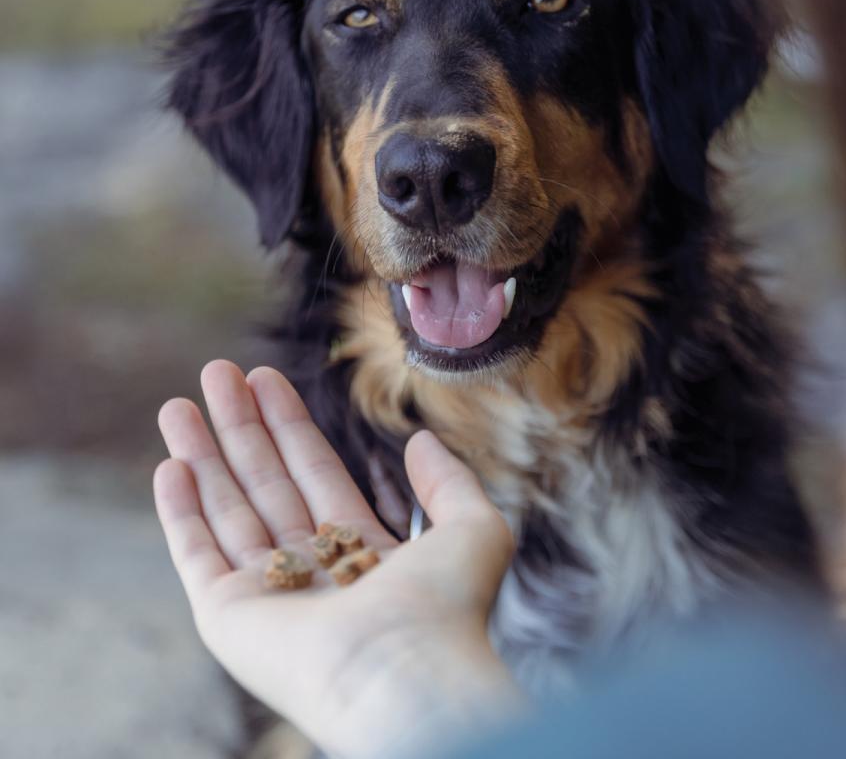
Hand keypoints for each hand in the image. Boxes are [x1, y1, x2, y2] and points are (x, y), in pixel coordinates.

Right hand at [154, 360, 520, 758]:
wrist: (405, 675)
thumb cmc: (445, 608)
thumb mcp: (472, 528)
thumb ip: (448, 481)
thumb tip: (419, 439)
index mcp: (361, 552)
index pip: (315, 472)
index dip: (289, 424)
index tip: (264, 376)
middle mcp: (310, 570)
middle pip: (266, 481)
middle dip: (240, 425)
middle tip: (217, 371)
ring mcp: (267, 595)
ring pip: (227, 507)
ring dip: (202, 454)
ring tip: (177, 403)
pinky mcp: (228, 617)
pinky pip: (196, 552)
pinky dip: (180, 511)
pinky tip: (171, 464)